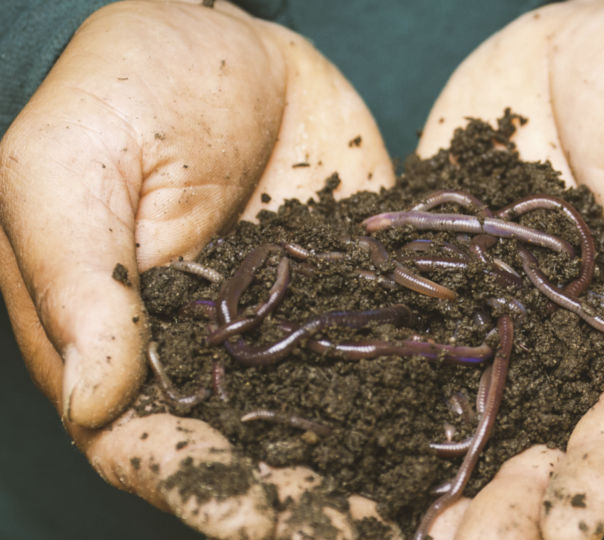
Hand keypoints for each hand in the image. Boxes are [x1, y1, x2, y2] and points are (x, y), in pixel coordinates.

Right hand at [0, 1, 394, 537]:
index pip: (147, 441)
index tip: (255, 521)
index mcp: (121, 338)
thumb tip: (95, 400)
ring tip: (410, 519)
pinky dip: (406, 396)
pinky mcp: (342, 294)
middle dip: (291, 502)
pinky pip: (373, 353)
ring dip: (356, 471)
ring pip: (314, 418)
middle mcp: (205, 352)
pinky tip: (448, 434)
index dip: (197, 488)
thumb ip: (79, 278)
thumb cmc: (127, 87)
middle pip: (241, 451)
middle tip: (354, 537)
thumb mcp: (70, 165)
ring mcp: (281, 328)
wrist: (229, 39)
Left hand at [415, 0, 603, 537]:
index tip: (562, 529)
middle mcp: (587, 349)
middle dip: (512, 505)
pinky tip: (343, 436)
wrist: (592, 31)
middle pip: (551, 441)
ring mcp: (513, 321)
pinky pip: (418, 341)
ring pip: (478, 414)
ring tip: (405, 532)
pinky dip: (383, 390)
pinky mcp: (452, 285)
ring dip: (442, 476)